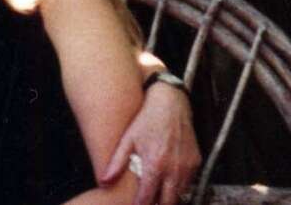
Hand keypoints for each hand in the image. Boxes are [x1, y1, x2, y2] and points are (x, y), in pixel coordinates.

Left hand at [101, 83, 200, 204]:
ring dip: (169, 198)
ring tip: (157, 195)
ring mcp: (187, 166)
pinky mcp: (196, 162)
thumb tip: (104, 181)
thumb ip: (116, 163)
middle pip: (168, 202)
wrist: (171, 104)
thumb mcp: (127, 139)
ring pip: (181, 194)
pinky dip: (179, 186)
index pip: (148, 197)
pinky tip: (168, 182)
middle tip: (148, 202)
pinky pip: (189, 182)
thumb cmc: (147, 120)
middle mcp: (174, 168)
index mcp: (155, 164)